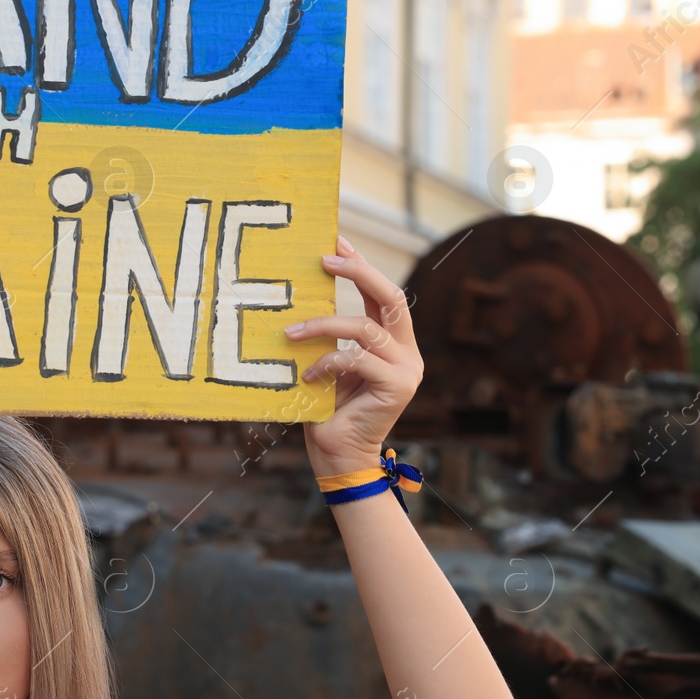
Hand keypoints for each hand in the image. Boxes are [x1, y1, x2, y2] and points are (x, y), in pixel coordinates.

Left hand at [284, 236, 422, 476]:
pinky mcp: (397, 386)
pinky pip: (356, 359)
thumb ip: (333, 336)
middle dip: (358, 272)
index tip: (335, 241)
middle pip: (391, 297)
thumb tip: (306, 294)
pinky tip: (308, 375)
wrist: (339, 457)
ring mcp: (407, 370)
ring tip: (291, 332)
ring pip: (365, 328)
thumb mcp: (330, 364)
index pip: (382, 295)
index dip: (361, 266)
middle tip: (324, 258)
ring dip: (323, 325)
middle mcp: (408, 353)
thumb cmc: (328, 411)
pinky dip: (326, 362)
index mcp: (395, 344)